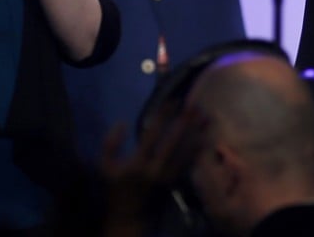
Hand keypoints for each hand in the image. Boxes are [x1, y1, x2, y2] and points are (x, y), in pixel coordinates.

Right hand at [99, 104, 198, 236]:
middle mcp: (155, 168)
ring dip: (197, 133)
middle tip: (196, 105)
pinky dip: (199, 148)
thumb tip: (121, 123)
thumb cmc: (117, 184)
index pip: (152, 135)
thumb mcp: (105, 165)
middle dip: (186, 122)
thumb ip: (109, 144)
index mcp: (137, 163)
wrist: (130, 212)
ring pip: (186, 152)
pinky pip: (190, 162)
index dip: (164, 116)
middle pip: (174, 142)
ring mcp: (168, 175)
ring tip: (207, 116)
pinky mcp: (176, 180)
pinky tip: (208, 136)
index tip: (173, 100)